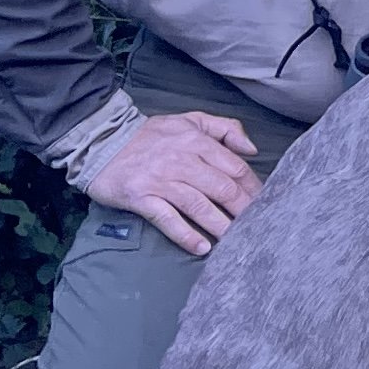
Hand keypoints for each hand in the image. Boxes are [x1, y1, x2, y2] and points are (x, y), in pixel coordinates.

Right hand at [85, 109, 261, 255]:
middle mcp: (181, 160)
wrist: (102, 142)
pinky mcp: (140, 198)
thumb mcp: (190, 120)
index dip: (253, 188)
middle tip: (258, 227)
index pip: (234, 167)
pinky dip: (186, 234)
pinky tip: (202, 247)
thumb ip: (225, 128)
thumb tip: (252, 149)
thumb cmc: (152, 135)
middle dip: (243, 210)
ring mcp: (160, 180)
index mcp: (196, 140)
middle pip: (221, 188)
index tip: (266, 203)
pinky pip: (168, 219)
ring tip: (236, 241)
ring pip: (199, 205)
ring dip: (220, 225)